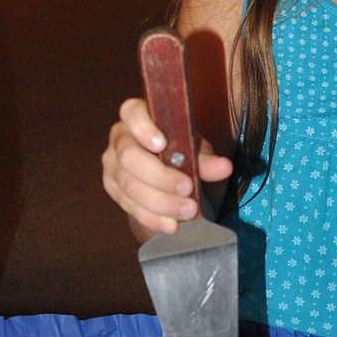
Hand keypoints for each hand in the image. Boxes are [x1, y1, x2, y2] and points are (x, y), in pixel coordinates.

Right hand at [101, 97, 232, 236]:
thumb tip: (224, 168)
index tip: (161, 144)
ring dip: (161, 202)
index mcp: (136, 117)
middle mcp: (119, 139)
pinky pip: (130, 206)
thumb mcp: (194, 149)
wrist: (165, 173)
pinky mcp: (113, 189)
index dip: (142, 128)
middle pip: (129, 157)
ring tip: (188, 210)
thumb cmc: (179, 150)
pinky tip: (171, 224)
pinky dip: (153, 218)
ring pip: (129, 186)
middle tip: (187, 189)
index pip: (131, 113)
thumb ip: (206, 158)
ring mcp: (112, 165)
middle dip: (160, 176)